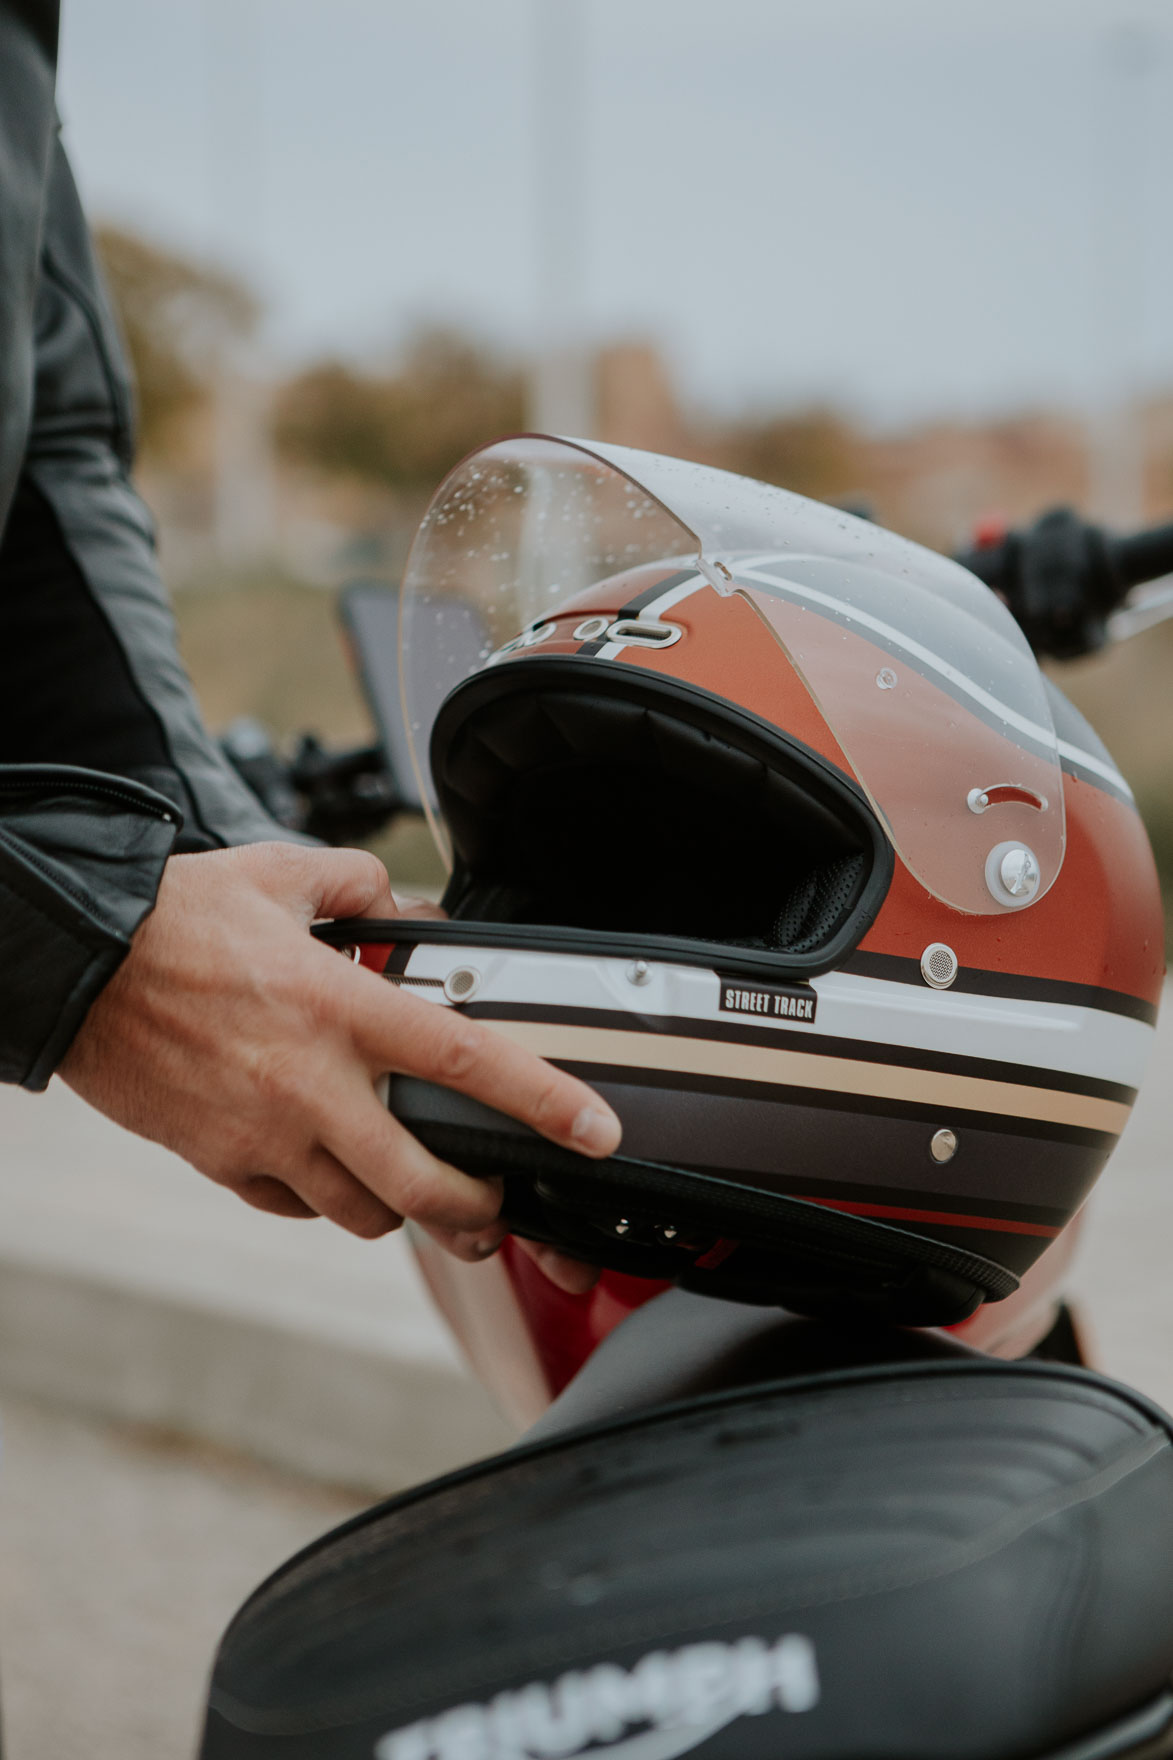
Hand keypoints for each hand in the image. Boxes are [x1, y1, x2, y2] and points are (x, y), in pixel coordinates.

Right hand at [60, 843, 619, 1285]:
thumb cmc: (173, 918)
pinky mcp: (221, 1160)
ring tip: (414, 1189)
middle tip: (498, 1207)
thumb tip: (407, 904)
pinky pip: (295, 1206)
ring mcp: (263, 1133)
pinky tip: (329, 1171)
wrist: (74, 966)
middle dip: (479, 1212)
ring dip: (400, 1209)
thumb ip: (362, 885)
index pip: (467, 1061)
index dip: (545, 1102)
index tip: (595, 1132)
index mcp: (340, 1006)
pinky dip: (325, 1200)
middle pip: (424, 1183)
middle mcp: (311, 1081)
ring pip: (361, 1211)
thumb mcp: (280, 873)